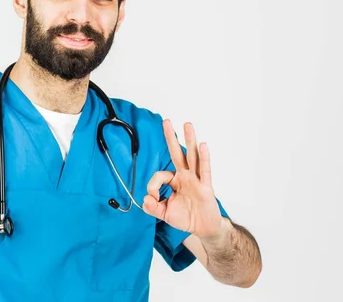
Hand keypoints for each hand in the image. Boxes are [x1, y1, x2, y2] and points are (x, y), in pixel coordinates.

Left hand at [142, 120, 222, 238]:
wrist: (203, 228)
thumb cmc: (186, 217)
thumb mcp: (164, 214)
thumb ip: (152, 207)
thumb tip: (145, 198)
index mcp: (174, 181)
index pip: (160, 175)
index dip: (153, 186)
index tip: (152, 198)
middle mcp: (185, 176)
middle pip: (177, 153)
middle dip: (171, 137)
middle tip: (166, 121)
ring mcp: (196, 180)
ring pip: (192, 157)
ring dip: (190, 140)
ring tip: (187, 124)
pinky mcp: (206, 187)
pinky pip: (205, 170)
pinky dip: (204, 158)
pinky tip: (203, 145)